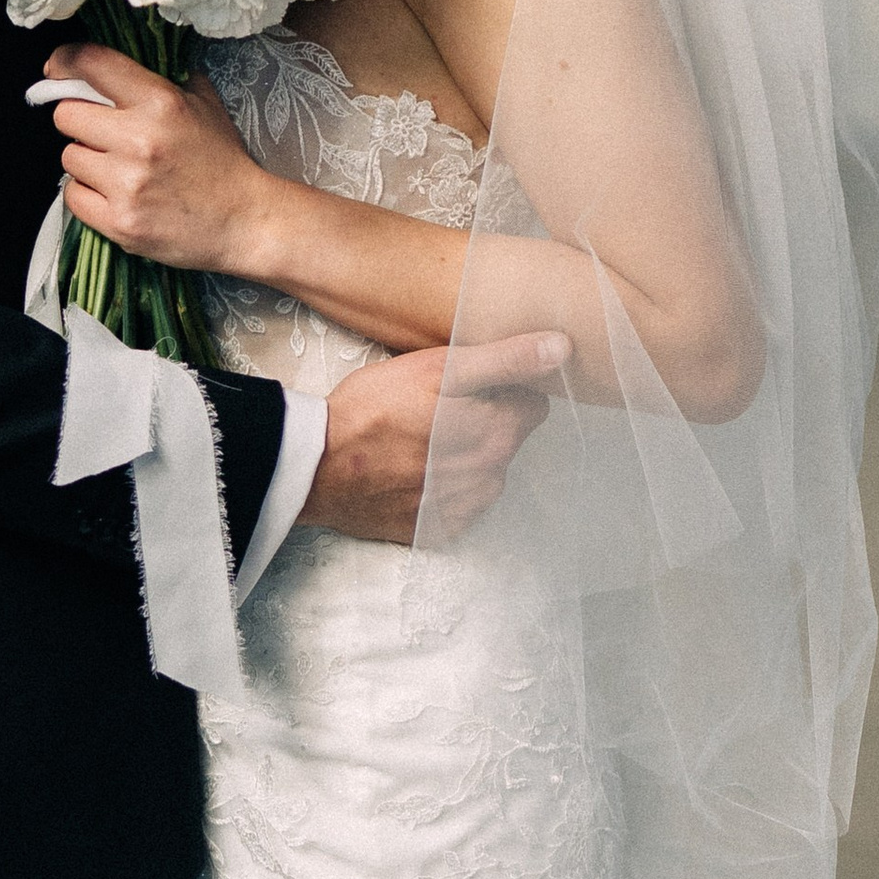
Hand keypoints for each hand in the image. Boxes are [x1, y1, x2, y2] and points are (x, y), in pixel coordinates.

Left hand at [40, 47, 266, 273]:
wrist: (244, 221)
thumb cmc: (222, 161)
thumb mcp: (203, 103)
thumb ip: (163, 78)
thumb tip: (117, 64)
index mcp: (160, 102)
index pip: (91, 64)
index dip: (64, 62)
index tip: (56, 68)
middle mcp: (138, 139)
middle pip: (66, 115)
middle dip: (79, 121)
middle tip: (100, 133)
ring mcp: (126, 183)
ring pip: (69, 157)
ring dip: (86, 161)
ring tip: (117, 169)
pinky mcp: (119, 222)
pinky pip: (73, 196)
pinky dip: (87, 195)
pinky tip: (114, 194)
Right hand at [307, 332, 568, 545]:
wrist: (315, 466)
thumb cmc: (374, 408)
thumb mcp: (439, 368)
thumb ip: (505, 360)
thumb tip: (563, 349)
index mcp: (498, 435)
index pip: (531, 403)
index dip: (501, 388)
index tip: (465, 384)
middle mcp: (490, 479)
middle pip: (507, 437)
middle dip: (483, 420)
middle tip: (434, 407)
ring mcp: (462, 510)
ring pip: (483, 469)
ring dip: (463, 453)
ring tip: (418, 437)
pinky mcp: (434, 529)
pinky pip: (456, 502)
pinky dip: (441, 485)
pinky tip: (410, 468)